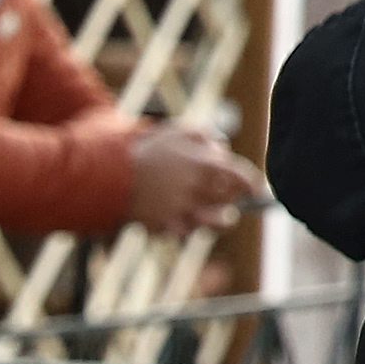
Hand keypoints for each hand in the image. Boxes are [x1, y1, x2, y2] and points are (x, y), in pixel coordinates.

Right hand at [127, 125, 261, 233]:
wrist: (108, 176)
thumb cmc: (144, 151)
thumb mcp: (176, 132)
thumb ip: (204, 136)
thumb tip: (221, 147)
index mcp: (205, 164)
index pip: (241, 177)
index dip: (252, 184)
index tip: (256, 189)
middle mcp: (198, 189)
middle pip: (228, 199)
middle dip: (232, 198)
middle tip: (234, 197)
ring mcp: (181, 210)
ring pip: (212, 221)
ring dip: (220, 220)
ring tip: (224, 219)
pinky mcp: (164, 226)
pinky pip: (185, 231)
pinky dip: (190, 228)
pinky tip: (189, 224)